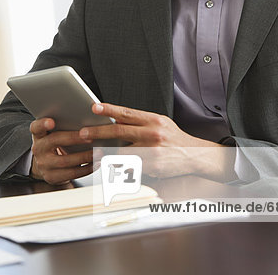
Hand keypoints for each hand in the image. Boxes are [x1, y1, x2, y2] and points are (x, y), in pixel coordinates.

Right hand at [29, 118, 94, 183]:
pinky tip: (95, 163)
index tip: (51, 121)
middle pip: (54, 141)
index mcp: (39, 134)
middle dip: (74, 139)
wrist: (47, 164)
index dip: (42, 124)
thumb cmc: (56, 142)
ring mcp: (43, 164)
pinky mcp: (52, 177)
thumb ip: (63, 124)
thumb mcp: (54, 132)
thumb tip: (87, 114)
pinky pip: (70, 174)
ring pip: (64, 161)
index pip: (36, 127)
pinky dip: (86, 169)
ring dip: (84, 157)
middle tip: (90, 138)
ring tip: (98, 152)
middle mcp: (38, 149)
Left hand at [79, 103, 235, 180]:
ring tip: (94, 155)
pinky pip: (130, 167)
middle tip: (83, 133)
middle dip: (98, 132)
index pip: (126, 113)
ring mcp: (152, 151)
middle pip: (119, 131)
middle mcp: (152, 133)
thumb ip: (139, 121)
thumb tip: (115, 119)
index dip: (108, 110)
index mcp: (153, 119)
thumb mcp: (159, 123)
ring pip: (121, 152)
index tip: (94, 107)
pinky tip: (110, 168)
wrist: (194, 155)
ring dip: (104, 154)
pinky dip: (118, 168)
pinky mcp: (152, 167)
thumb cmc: (173, 138)